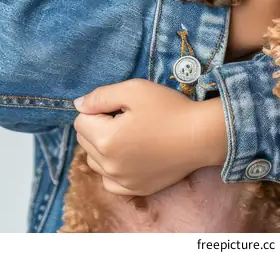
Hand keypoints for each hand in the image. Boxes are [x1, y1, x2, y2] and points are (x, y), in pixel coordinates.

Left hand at [73, 79, 226, 195]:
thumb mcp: (134, 90)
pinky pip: (109, 181)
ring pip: (95, 161)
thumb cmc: (169, 109)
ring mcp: (122, 181)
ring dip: (103, 146)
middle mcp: (109, 166)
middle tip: (126, 117)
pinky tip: (129, 155)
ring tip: (129, 134)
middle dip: (98, 126)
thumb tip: (79, 104)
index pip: (80, 120)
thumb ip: (101, 96)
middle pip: (85, 141)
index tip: (120, 105)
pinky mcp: (135, 189)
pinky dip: (112, 168)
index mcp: (105, 140)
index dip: (98, 107)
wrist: (200, 135)